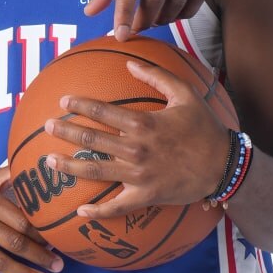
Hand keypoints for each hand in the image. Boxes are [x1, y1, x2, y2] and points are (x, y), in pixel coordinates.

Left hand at [44, 59, 229, 213]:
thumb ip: (156, 76)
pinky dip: (97, 211)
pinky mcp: (144, 197)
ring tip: (49, 161)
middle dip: (65, 131)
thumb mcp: (185, 94)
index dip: (79, 105)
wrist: (224, 165)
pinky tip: (81, 211)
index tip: (63, 101)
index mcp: (142, 123)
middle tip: (48, 127)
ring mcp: (138, 176)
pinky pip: (116, 207)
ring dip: (68, 166)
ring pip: (94, 171)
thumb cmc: (204, 128)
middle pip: (91, 139)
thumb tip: (130, 61)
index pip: (101, 111)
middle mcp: (135, 149)